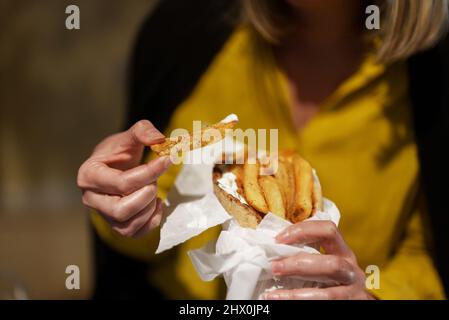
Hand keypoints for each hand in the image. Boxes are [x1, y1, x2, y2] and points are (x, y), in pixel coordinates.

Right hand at [77, 120, 170, 236]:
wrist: (116, 166)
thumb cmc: (120, 152)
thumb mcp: (129, 137)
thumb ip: (143, 131)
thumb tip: (159, 139)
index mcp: (89, 175)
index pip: (121, 183)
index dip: (149, 173)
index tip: (167, 159)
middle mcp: (91, 199)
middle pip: (121, 210)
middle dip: (146, 195)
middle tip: (154, 181)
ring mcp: (103, 215)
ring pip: (127, 226)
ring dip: (149, 208)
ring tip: (153, 190)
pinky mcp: (117, 226)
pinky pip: (135, 233)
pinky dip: (151, 221)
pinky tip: (156, 204)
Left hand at [265, 220, 374, 299]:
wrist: (350, 305)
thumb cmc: (329, 282)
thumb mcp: (322, 265)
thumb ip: (305, 255)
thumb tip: (272, 250)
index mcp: (343, 252)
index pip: (328, 230)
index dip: (303, 231)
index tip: (278, 239)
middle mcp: (351, 270)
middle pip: (332, 263)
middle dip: (299, 264)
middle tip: (274, 267)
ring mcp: (353, 291)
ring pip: (327, 293)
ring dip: (296, 292)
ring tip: (273, 292)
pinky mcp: (350, 306)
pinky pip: (323, 303)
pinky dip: (299, 301)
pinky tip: (279, 300)